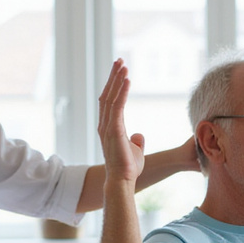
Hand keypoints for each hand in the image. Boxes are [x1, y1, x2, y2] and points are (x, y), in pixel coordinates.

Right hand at [98, 59, 144, 184]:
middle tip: (119, 61)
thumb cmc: (128, 168)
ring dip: (117, 80)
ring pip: (110, 97)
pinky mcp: (114, 130)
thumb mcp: (135, 151)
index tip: (120, 71)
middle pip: (107, 95)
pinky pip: (117, 106)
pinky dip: (122, 91)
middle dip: (113, 77)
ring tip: (123, 65)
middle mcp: (105, 124)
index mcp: (109, 127)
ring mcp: (107, 127)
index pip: (109, 101)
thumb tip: (138, 135)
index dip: (114, 85)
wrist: (122, 181)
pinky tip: (127, 79)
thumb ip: (136, 141)